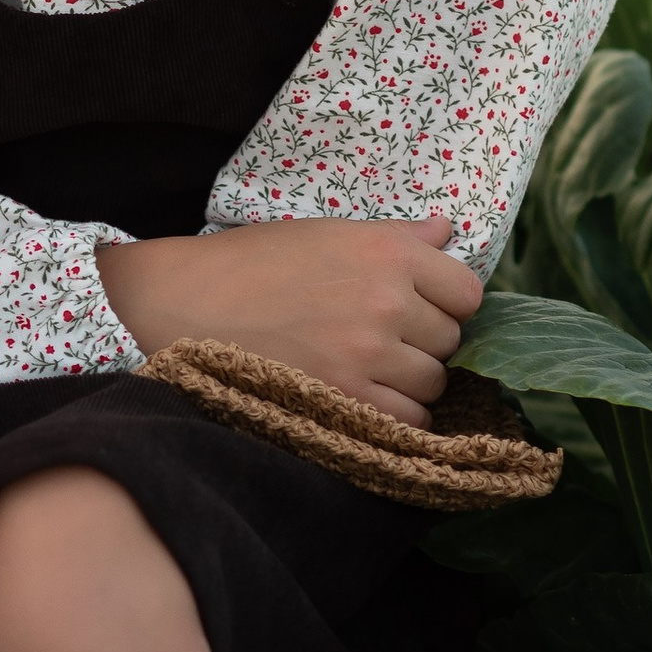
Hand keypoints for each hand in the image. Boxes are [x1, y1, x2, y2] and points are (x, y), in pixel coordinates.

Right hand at [97, 213, 482, 429]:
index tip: (417, 312)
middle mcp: (388, 300)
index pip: (467, 292)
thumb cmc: (253, 264)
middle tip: (379, 342)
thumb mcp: (326, 233)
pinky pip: (406, 421)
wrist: (184, 302)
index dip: (445, 305)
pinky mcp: (346, 398)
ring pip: (432, 384)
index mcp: (388, 252)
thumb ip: (396, 236)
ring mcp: (369, 352)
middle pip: (450, 341)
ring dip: (408, 384)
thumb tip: (448, 230)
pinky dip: (393, 418)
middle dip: (422, 345)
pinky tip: (361, 401)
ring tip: (366, 373)